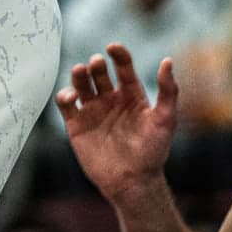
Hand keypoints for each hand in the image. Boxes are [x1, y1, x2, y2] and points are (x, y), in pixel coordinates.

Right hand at [56, 46, 178, 200]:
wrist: (133, 183)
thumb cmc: (153, 152)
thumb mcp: (165, 120)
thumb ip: (168, 91)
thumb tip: (168, 60)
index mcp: (131, 95)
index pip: (123, 67)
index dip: (118, 54)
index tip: (113, 48)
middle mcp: (110, 100)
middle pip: (98, 72)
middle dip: (96, 64)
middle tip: (97, 63)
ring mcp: (93, 111)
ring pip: (80, 83)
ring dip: (79, 74)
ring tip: (80, 71)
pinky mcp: (77, 125)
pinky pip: (65, 104)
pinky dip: (64, 95)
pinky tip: (71, 96)